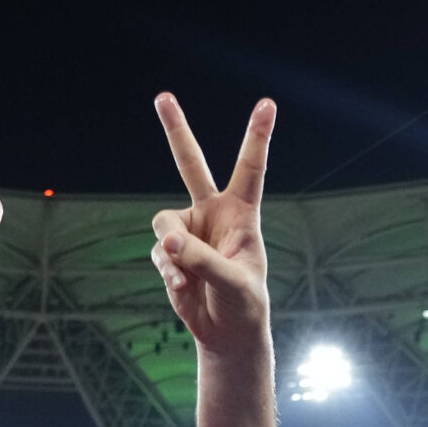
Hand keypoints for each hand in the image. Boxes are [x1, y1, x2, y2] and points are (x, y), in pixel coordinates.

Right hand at [150, 94, 274, 350]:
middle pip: (190, 164)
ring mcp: (189, 230)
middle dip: (176, 130)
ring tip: (189, 275)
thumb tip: (168, 241)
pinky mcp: (170, 251)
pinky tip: (184, 287)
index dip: (258, 136)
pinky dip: (169, 270)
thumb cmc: (244, 302)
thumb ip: (203, 259)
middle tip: (162, 96)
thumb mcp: (233, 281)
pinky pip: (159, 252)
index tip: (268, 104)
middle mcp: (212, 213)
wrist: (227, 330)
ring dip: (173, 250)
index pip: (250, 168)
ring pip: (164, 222)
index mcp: (242, 213)